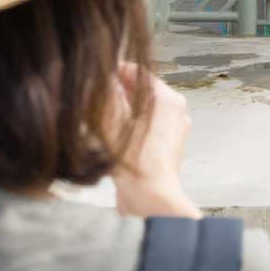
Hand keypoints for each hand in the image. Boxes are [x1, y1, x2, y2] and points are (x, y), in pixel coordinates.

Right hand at [109, 62, 201, 218]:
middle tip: (94, 95)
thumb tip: (104, 78)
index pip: (141, 73)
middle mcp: (175, 112)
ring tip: (97, 115)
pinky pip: (143, 130)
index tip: (98, 74)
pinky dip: (127, 128)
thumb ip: (108, 94)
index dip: (118, 71)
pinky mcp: (163, 150)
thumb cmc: (135, 160)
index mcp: (168, 99)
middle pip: (142, 92)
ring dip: (120, 111)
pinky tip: (108, 136)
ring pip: (142, 112)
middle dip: (117, 92)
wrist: (151, 199)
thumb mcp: (113, 120)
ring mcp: (172, 132)